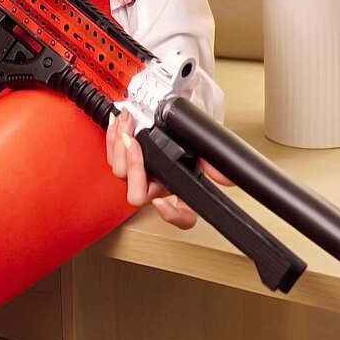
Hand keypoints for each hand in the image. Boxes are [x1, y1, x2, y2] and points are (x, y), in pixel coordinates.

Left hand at [106, 108, 233, 228]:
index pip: (183, 217)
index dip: (171, 215)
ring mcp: (138, 173)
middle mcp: (156, 185)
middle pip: (137, 193)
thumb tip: (227, 177)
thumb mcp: (202, 147)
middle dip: (133, 165)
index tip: (162, 203)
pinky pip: (112, 156)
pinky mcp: (123, 159)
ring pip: (120, 172)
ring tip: (126, 123)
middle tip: (133, 140)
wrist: (173, 122)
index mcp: (178, 188)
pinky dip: (112, 138)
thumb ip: (214, 163)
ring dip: (119, 146)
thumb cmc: (186, 139)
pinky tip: (117, 124)